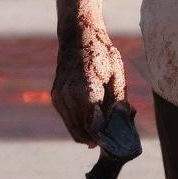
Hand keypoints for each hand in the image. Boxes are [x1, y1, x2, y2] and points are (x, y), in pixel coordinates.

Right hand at [51, 22, 132, 147]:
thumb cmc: (102, 53)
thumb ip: (118, 101)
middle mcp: (68, 97)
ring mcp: (58, 98)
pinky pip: (68, 118)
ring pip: (73, 128)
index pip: (94, 126)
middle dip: (97, 137)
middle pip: (82, 131)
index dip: (105, 137)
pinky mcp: (55, 97)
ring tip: (105, 129)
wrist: (78, 36)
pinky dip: (79, 123)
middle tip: (112, 139)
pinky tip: (94, 119)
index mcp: (86, 91)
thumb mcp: (117, 74)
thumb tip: (122, 123)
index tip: (116, 142)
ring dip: (87, 132)